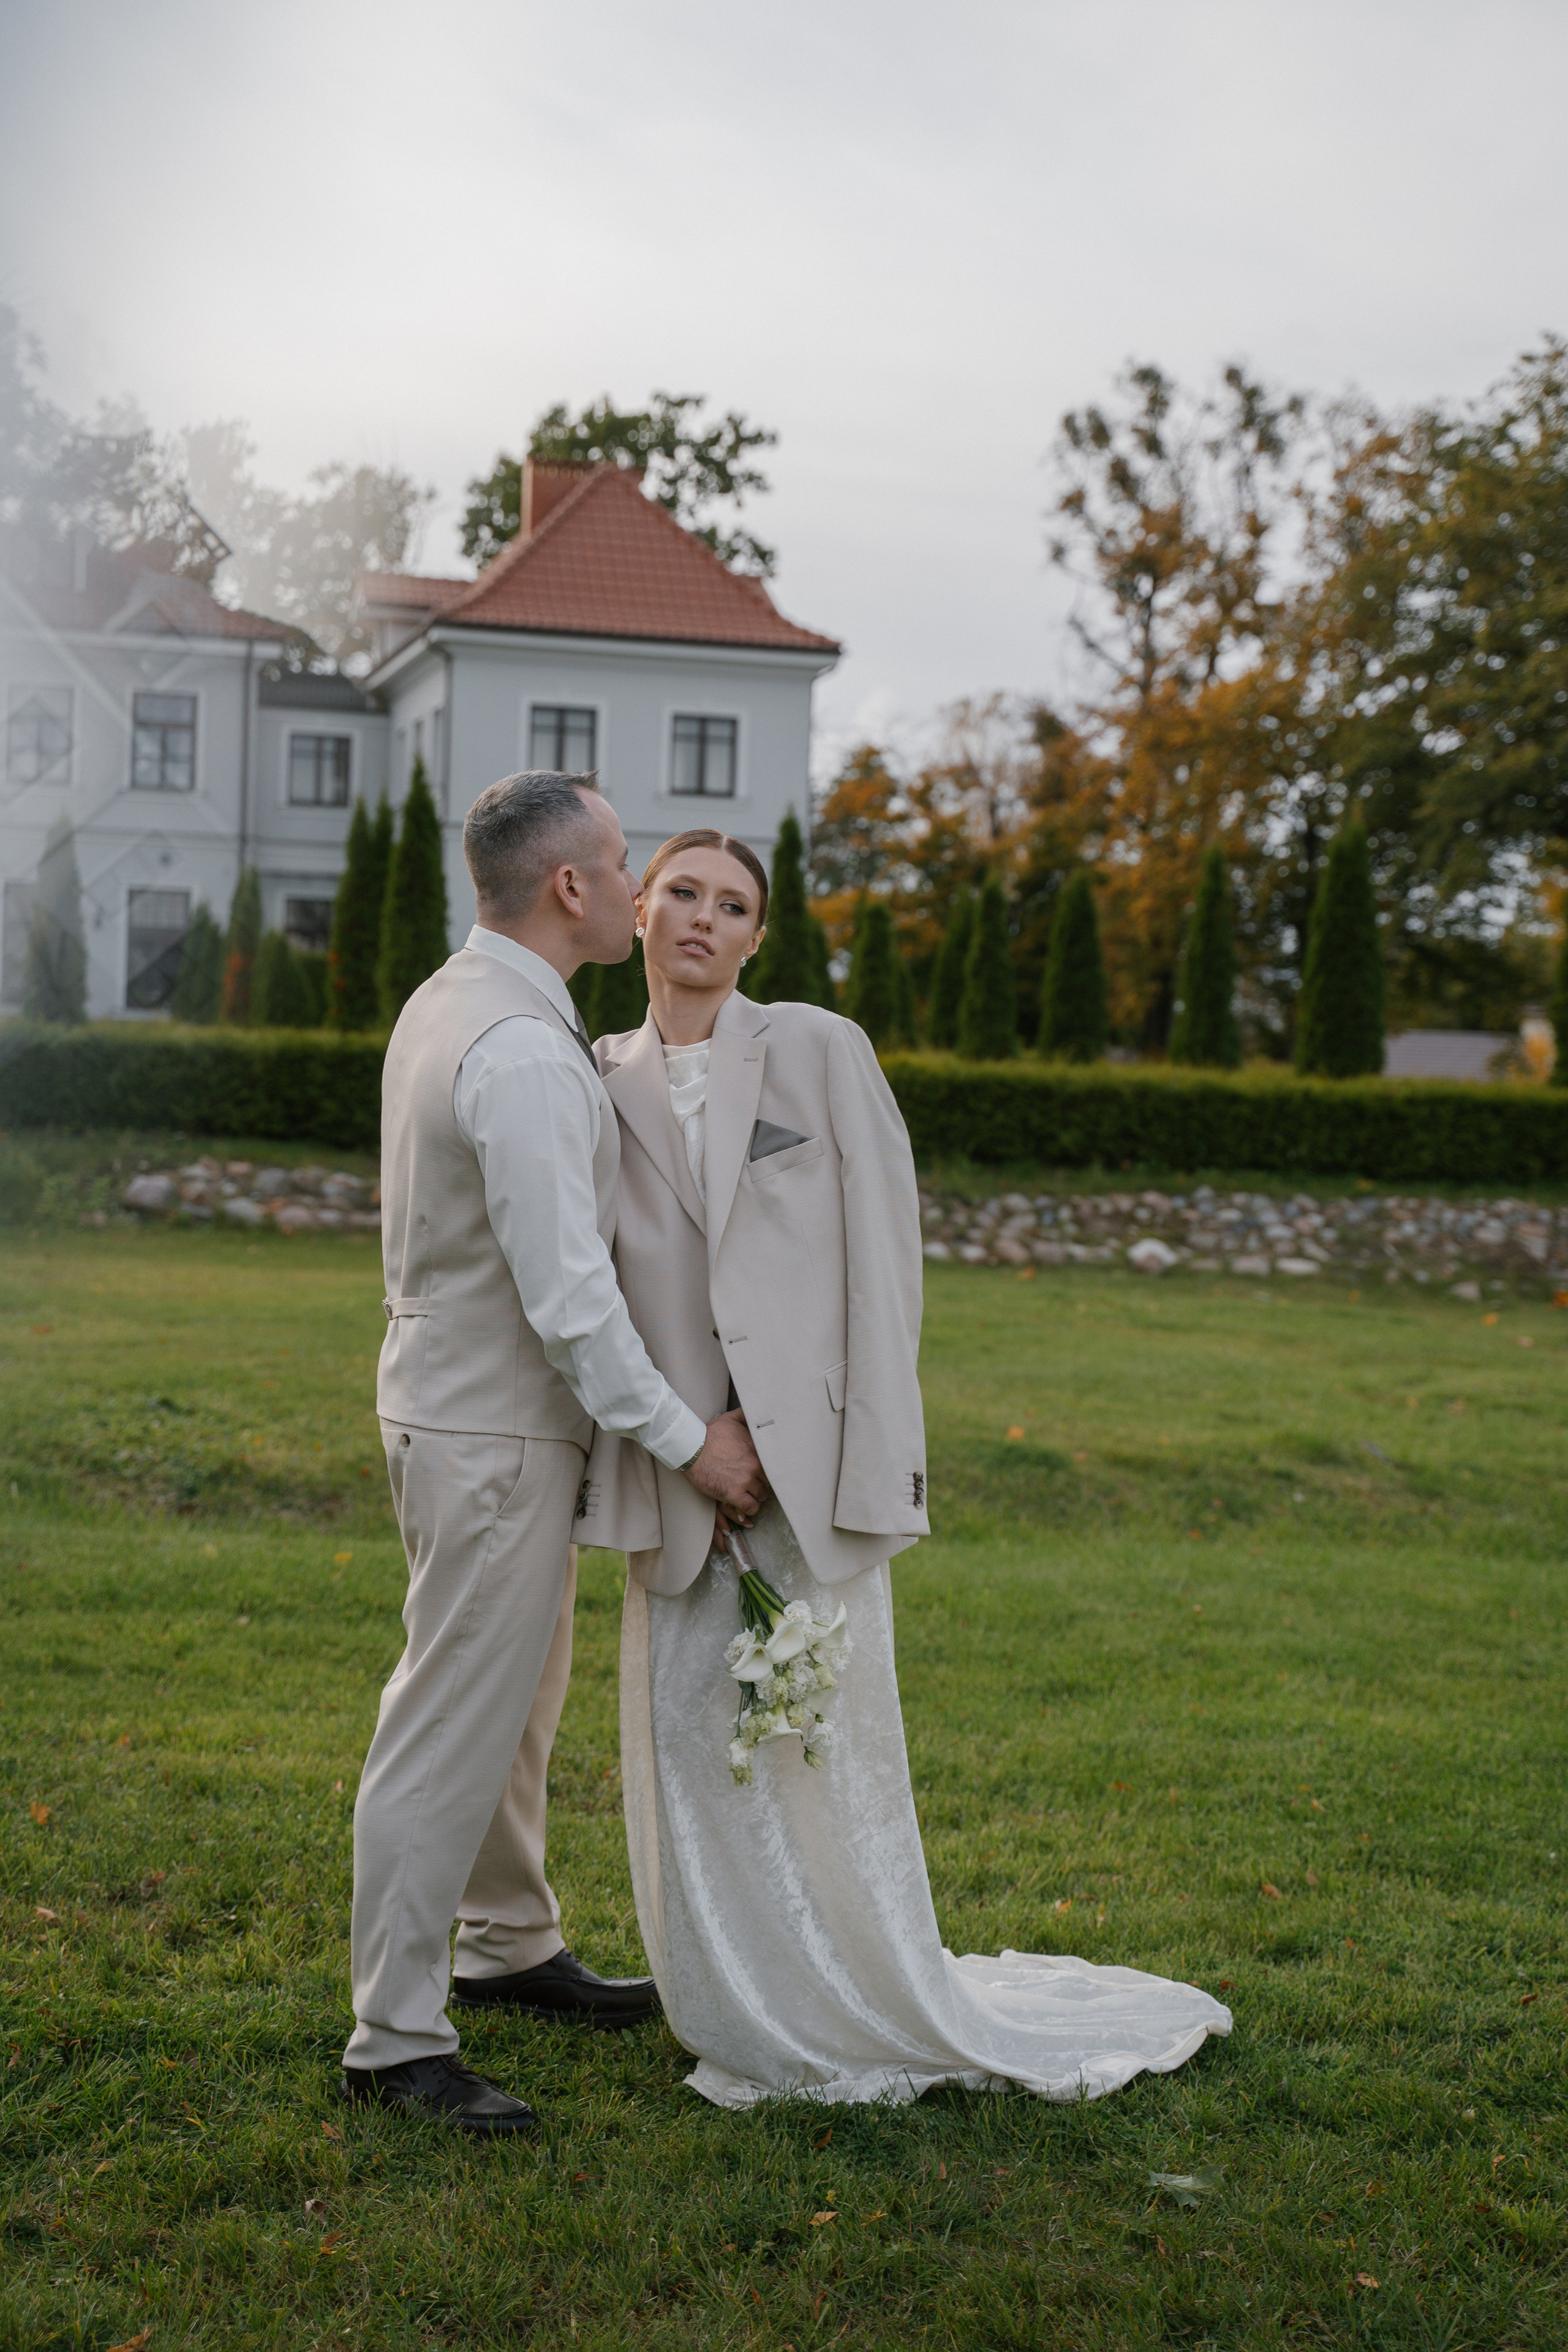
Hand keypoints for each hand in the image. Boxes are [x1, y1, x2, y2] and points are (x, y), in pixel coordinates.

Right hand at [682, 1408, 767, 1522]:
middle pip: (769, 1481)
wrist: (692, 1448)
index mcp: (756, 1449)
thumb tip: (754, 1407)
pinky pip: (750, 1507)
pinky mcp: (733, 1494)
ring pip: (761, 1495)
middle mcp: (754, 1465)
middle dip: (763, 1483)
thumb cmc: (709, 1434)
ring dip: (757, 1496)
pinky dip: (750, 1508)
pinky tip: (746, 1506)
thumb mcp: (730, 1419)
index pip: (774, 1464)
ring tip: (751, 1495)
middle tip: (756, 1485)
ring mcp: (745, 1480)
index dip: (769, 1470)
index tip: (764, 1473)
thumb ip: (746, 1415)